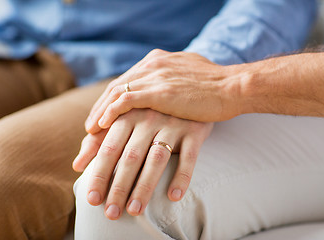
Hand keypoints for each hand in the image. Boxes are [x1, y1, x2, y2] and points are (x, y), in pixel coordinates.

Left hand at [73, 109, 212, 219]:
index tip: (92, 199)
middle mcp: (149, 118)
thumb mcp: (125, 119)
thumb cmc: (150, 112)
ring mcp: (172, 124)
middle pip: (131, 157)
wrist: (189, 91)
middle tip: (111, 213)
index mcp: (128, 115)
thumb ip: (100, 140)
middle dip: (119, 187)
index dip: (99, 175)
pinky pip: (189, 156)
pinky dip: (182, 176)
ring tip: (135, 210)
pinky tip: (173, 197)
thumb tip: (77, 165)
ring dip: (144, 187)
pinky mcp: (194, 131)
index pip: (109, 149)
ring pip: (156, 159)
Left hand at [85, 49, 241, 133]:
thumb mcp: (186, 76)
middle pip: (115, 87)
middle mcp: (152, 65)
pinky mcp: (162, 92)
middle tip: (89, 128)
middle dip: (99, 109)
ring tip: (90, 132)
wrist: (234, 87)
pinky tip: (103, 127)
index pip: (124, 81)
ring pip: (116, 94)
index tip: (100, 118)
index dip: (109, 100)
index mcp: (156, 61)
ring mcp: (156, 77)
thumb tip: (163, 93)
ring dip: (100, 114)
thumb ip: (170, 80)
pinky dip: (112, 113)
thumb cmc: (214, 87)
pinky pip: (127, 101)